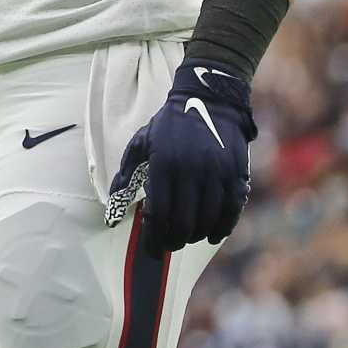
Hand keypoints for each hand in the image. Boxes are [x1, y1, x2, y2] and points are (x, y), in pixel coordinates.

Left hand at [106, 61, 254, 253]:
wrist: (209, 99)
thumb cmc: (170, 125)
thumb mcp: (141, 141)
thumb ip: (126, 174)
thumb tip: (111, 207)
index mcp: (163, 163)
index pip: (158, 213)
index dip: (154, 237)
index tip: (152, 248)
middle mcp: (189, 170)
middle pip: (183, 222)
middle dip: (174, 240)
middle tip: (169, 245)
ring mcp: (215, 173)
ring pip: (207, 220)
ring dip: (195, 236)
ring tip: (187, 237)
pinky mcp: (236, 174)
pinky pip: (231, 210)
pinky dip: (221, 228)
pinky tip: (211, 234)